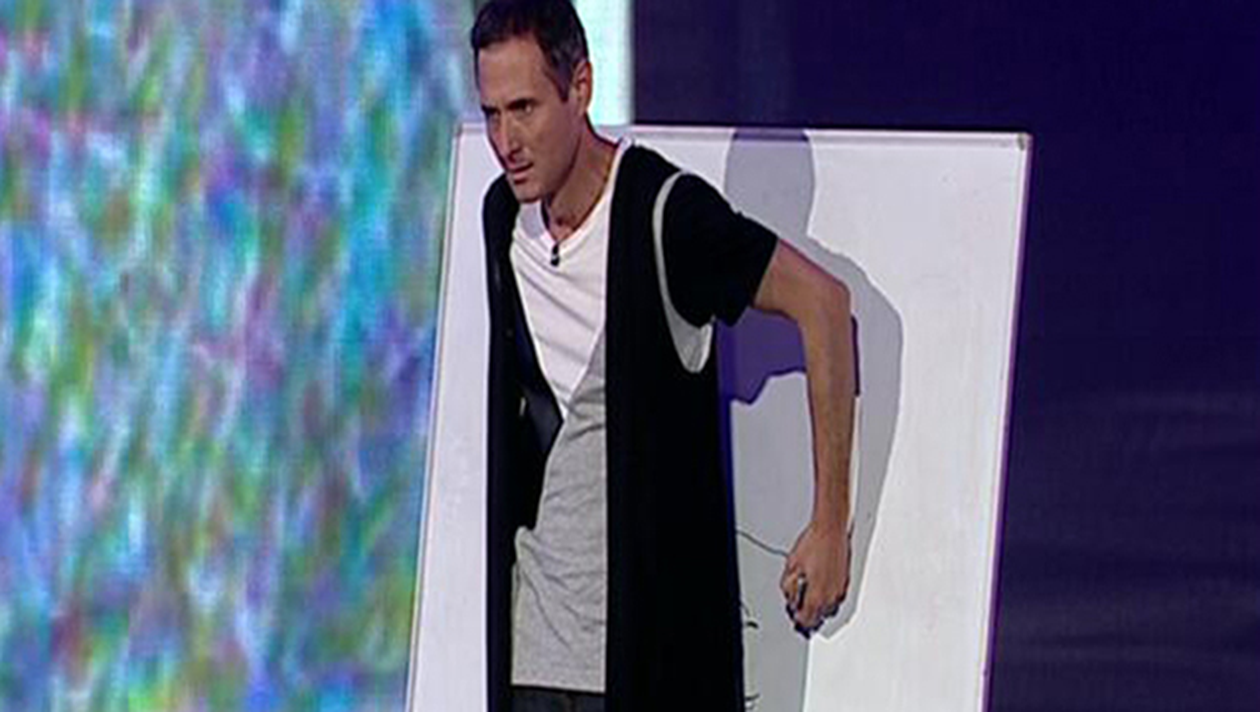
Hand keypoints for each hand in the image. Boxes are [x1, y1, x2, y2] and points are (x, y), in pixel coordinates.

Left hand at [780, 520, 850, 635]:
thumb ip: (788, 587)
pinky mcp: (845, 581)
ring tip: (807, 596)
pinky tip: (819, 588)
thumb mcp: (791, 566)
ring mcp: (840, 589)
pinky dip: (827, 598)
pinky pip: (836, 599)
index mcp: (816, 595)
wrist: (831, 530)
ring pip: (829, 610)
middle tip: (798, 606)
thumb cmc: (813, 544)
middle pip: (818, 618)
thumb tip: (790, 598)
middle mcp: (831, 596)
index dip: (797, 619)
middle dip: (807, 614)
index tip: (792, 613)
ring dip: (818, 608)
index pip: (806, 620)